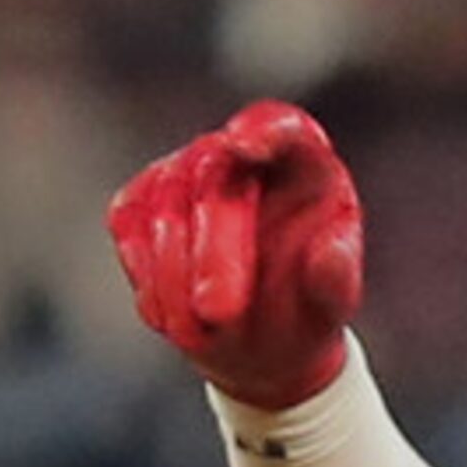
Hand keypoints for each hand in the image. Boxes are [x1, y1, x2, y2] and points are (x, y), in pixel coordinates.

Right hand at [105, 101, 364, 409]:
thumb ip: (336, 277)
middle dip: (214, 247)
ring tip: (199, 334)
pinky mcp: (138, 202)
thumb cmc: (307, 308)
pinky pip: (130, 225)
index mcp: (302, 165)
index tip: (245, 145)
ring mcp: (182, 173)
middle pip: (214, 172)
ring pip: (165, 202)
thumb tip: (331, 250)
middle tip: (221, 312)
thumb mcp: (332, 303)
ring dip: (176, 274)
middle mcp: (239, 155)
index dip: (263, 128)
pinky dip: (148, 275)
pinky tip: (172, 318)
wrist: (262, 341)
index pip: (282, 125)